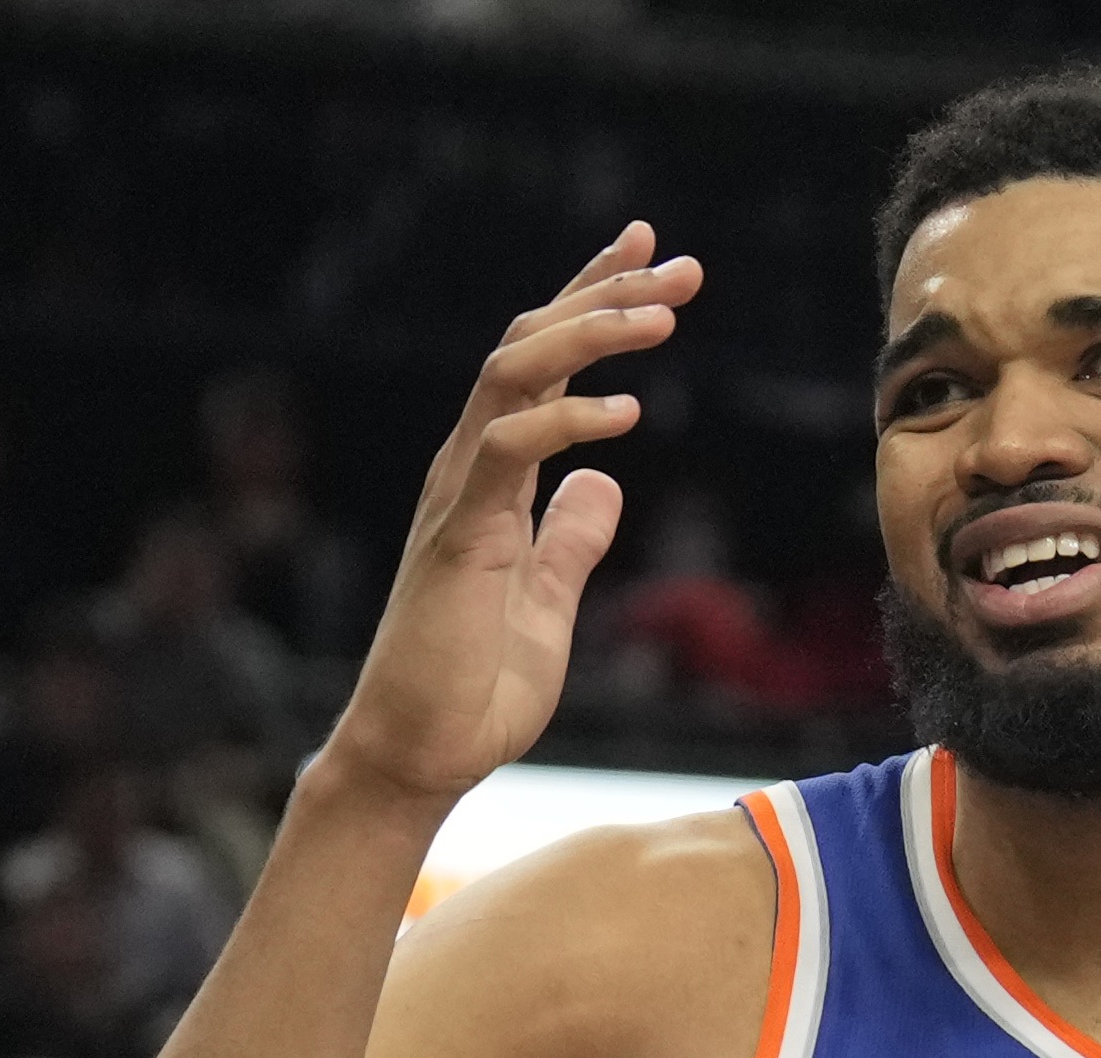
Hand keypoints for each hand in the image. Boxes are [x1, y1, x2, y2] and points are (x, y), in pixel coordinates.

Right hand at [322, 224, 700, 811]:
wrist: (420, 755)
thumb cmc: (473, 685)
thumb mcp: (549, 600)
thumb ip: (570, 538)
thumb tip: (602, 484)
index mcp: (494, 475)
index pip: (543, 363)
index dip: (594, 300)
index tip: (655, 258)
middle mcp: (469, 467)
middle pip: (530, 343)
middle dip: (606, 293)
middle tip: (680, 264)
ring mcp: (459, 496)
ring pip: (511, 373)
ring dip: (589, 335)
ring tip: (662, 317)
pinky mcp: (459, 538)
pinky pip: (506, 451)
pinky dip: (565, 420)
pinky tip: (626, 413)